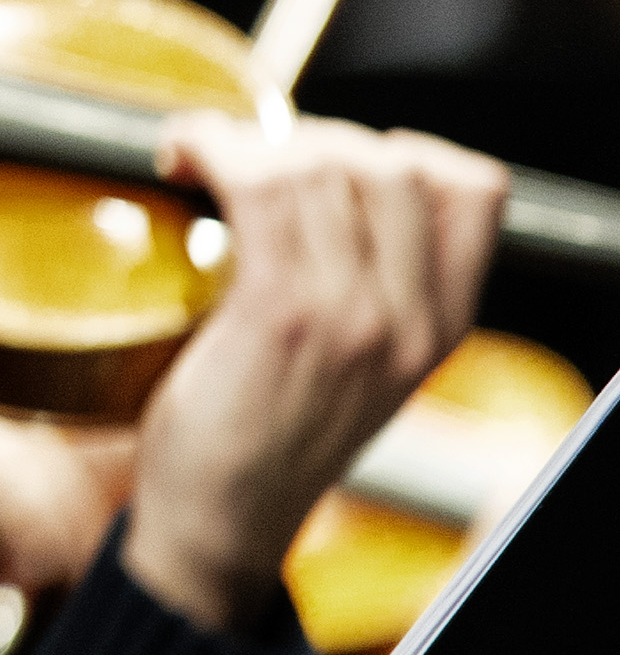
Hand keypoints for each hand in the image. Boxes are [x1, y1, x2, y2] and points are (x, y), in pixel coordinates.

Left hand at [121, 113, 503, 632]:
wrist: (225, 517)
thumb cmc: (271, 428)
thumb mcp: (359, 358)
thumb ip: (370, 279)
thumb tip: (320, 170)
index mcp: (442, 325)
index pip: (472, 191)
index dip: (397, 148)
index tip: (326, 156)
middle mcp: (410, 318)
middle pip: (388, 162)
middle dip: (309, 136)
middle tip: (247, 160)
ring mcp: (352, 317)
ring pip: (320, 166)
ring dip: (249, 140)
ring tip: (203, 156)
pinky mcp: (280, 315)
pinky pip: (258, 188)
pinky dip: (211, 148)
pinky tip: (180, 158)